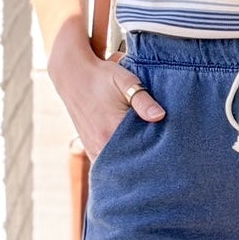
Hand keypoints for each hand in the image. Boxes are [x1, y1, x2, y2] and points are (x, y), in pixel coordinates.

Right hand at [48, 22, 164, 159]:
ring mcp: (92, 148)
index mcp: (111, 131)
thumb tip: (160, 116)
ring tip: (145, 159)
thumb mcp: (126, 81)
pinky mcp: (88, 146)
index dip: (154, 153)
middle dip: (143, 161)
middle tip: (159, 161)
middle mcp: (100, 144)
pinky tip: (129, 157)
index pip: (140, 152)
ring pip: (116, 165)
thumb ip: (143, 100)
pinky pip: (105, 163)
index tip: (166, 153)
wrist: (72, 75)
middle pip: (128, 162)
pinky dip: (117, 161)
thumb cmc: (101, 76)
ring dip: (130, 162)